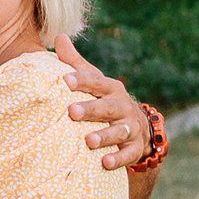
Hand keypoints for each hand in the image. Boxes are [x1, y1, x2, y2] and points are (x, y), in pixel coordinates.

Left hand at [57, 34, 151, 171]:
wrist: (139, 126)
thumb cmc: (105, 99)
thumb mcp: (95, 81)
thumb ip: (75, 62)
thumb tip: (59, 35)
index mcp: (110, 88)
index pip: (96, 81)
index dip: (82, 80)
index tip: (65, 81)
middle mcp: (122, 106)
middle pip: (107, 107)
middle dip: (91, 110)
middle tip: (71, 112)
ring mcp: (130, 127)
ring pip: (119, 131)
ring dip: (104, 136)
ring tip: (88, 141)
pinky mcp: (135, 148)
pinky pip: (128, 154)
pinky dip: (118, 159)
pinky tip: (106, 163)